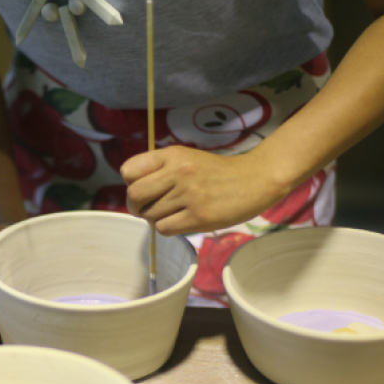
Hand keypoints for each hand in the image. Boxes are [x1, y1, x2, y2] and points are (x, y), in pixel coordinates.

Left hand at [120, 146, 290, 234]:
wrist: (254, 180)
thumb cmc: (216, 172)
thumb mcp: (186, 158)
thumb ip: (160, 169)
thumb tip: (133, 193)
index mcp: (172, 155)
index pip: (129, 170)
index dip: (130, 183)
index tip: (143, 189)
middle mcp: (178, 172)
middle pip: (134, 195)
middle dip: (136, 206)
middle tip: (146, 208)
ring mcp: (189, 195)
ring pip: (149, 215)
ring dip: (155, 218)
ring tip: (171, 213)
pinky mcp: (199, 216)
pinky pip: (164, 228)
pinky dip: (167, 228)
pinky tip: (179, 221)